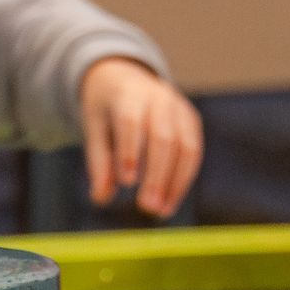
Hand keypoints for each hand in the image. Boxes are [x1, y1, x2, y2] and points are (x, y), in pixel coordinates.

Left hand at [79, 58, 202, 217]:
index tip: (127, 182)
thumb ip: (99, 162)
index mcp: (127, 94)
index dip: (130, 151)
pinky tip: (171, 200)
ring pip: (185, 147)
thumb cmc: (107, 109)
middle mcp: (158, 97)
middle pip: (162, 138)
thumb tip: (101, 197)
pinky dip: (184, 179)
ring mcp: (179, 107)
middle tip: (147, 208)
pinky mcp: (191, 120)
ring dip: (175, 183)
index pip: (131, 122)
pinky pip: (194, 152)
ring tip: (161, 211)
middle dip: (157, 175)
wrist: (127, 77)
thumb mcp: (95, 128)